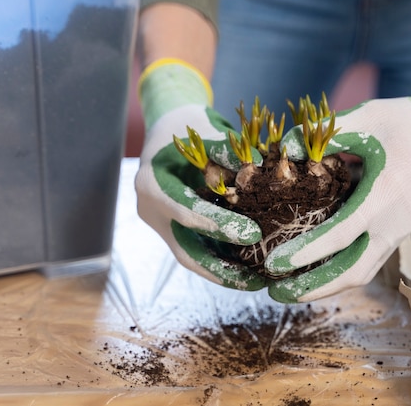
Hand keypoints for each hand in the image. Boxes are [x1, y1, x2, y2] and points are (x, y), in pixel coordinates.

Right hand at [135, 59, 266, 289]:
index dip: (217, 225)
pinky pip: (199, 249)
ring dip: (224, 273)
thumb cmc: (189, 127)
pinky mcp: (175, 230)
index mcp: (151, 184)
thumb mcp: (205, 132)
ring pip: (192, 256)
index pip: (185, 211)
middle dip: (221, 269)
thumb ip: (225, 152)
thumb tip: (256, 166)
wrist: (169, 129)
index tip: (252, 234)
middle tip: (257, 281)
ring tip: (259, 282)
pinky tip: (251, 268)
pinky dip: (223, 260)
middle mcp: (151, 210)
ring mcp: (162, 224)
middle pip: (185, 250)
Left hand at [265, 57, 410, 301]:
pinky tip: (316, 272)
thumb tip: (287, 149)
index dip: (306, 252)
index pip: (341, 234)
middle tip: (277, 291)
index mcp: (385, 197)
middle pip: (353, 272)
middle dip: (313, 287)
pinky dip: (341, 273)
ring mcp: (398, 232)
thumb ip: (327, 133)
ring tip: (291, 290)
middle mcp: (394, 224)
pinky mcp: (397, 233)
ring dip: (327, 286)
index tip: (276, 263)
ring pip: (362, 273)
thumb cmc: (409, 123)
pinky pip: (368, 262)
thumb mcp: (368, 117)